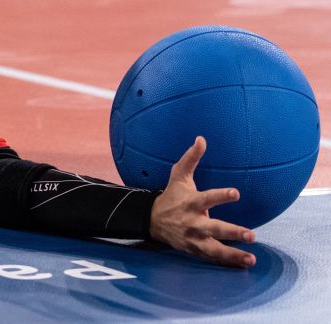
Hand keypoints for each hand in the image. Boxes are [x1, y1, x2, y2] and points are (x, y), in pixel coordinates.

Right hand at [149, 137, 255, 267]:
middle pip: (213, 228)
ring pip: (214, 249)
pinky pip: (212, 258)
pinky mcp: (194, 250)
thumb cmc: (171, 195)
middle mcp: (192, 222)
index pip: (207, 198)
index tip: (236, 193)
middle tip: (251, 234)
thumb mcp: (178, 175)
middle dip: (232, 232)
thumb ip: (191, 158)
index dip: (221, 196)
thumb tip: (201, 138)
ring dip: (233, 253)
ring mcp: (193, 238)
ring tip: (251, 257)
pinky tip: (245, 263)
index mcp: (190, 202)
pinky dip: (228, 262)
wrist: (151, 220)